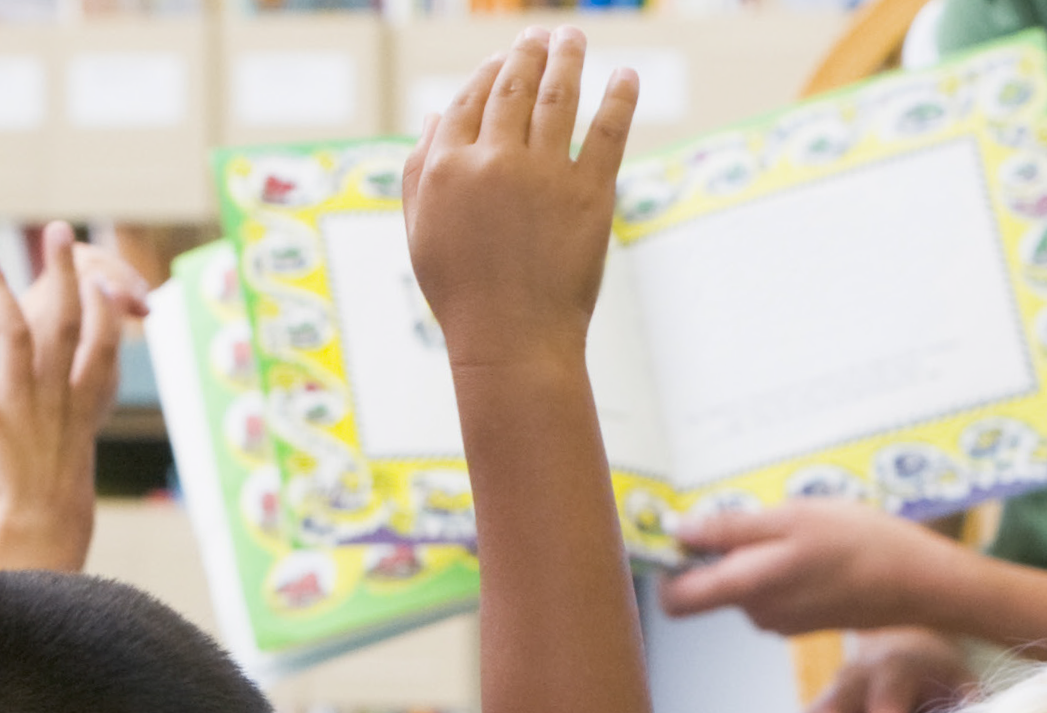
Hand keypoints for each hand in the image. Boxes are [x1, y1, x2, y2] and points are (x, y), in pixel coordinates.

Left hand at [0, 221, 147, 572]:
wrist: (41, 530)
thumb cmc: (57, 500)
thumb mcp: (73, 452)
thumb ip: (70, 419)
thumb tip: (70, 405)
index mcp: (81, 403)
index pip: (101, 342)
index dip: (102, 307)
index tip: (101, 279)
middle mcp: (56, 394)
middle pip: (64, 320)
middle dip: (64, 272)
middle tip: (58, 231)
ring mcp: (21, 403)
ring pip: (14, 331)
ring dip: (0, 289)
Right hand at [401, 25, 636, 373]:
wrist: (512, 343)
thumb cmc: (464, 296)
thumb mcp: (423, 234)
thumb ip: (420, 172)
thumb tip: (432, 114)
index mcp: (448, 168)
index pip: (469, 101)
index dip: (487, 74)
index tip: (502, 60)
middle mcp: (494, 161)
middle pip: (514, 87)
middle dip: (529, 53)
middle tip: (543, 35)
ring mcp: (543, 175)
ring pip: (559, 96)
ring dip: (569, 57)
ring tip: (575, 37)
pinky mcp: (589, 195)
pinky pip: (608, 131)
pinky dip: (620, 97)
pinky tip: (626, 76)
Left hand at [660, 498, 958, 634]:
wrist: (917, 583)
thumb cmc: (859, 542)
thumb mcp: (793, 519)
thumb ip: (730, 529)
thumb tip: (678, 532)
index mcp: (746, 587)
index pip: (675, 600)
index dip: (667, 570)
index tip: (674, 538)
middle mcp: (754, 612)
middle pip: (709, 586)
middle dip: (718, 553)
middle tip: (749, 518)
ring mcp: (777, 620)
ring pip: (744, 584)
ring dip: (757, 555)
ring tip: (798, 530)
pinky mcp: (799, 620)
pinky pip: (772, 590)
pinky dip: (782, 567)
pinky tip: (816, 550)